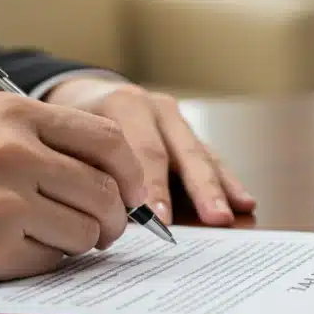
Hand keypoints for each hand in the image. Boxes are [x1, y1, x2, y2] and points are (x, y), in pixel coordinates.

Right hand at [0, 93, 147, 281]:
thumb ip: (50, 140)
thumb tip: (118, 177)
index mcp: (18, 113)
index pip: (109, 140)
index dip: (132, 172)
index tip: (134, 192)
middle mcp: (14, 153)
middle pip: (105, 191)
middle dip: (116, 217)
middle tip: (108, 227)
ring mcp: (2, 201)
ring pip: (87, 231)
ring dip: (84, 242)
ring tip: (60, 236)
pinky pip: (52, 260)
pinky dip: (49, 259)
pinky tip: (22, 247)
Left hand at [43, 77, 253, 224]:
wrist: (88, 93)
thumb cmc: (74, 126)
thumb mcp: (69, 137)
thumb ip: (89, 168)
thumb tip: (109, 217)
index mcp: (125, 105)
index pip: (144, 150)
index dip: (153, 187)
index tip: (161, 220)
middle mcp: (157, 108)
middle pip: (183, 152)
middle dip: (201, 189)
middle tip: (215, 219)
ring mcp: (178, 120)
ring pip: (203, 156)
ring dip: (219, 189)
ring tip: (233, 213)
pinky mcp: (191, 134)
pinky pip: (212, 158)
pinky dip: (227, 181)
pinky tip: (244, 200)